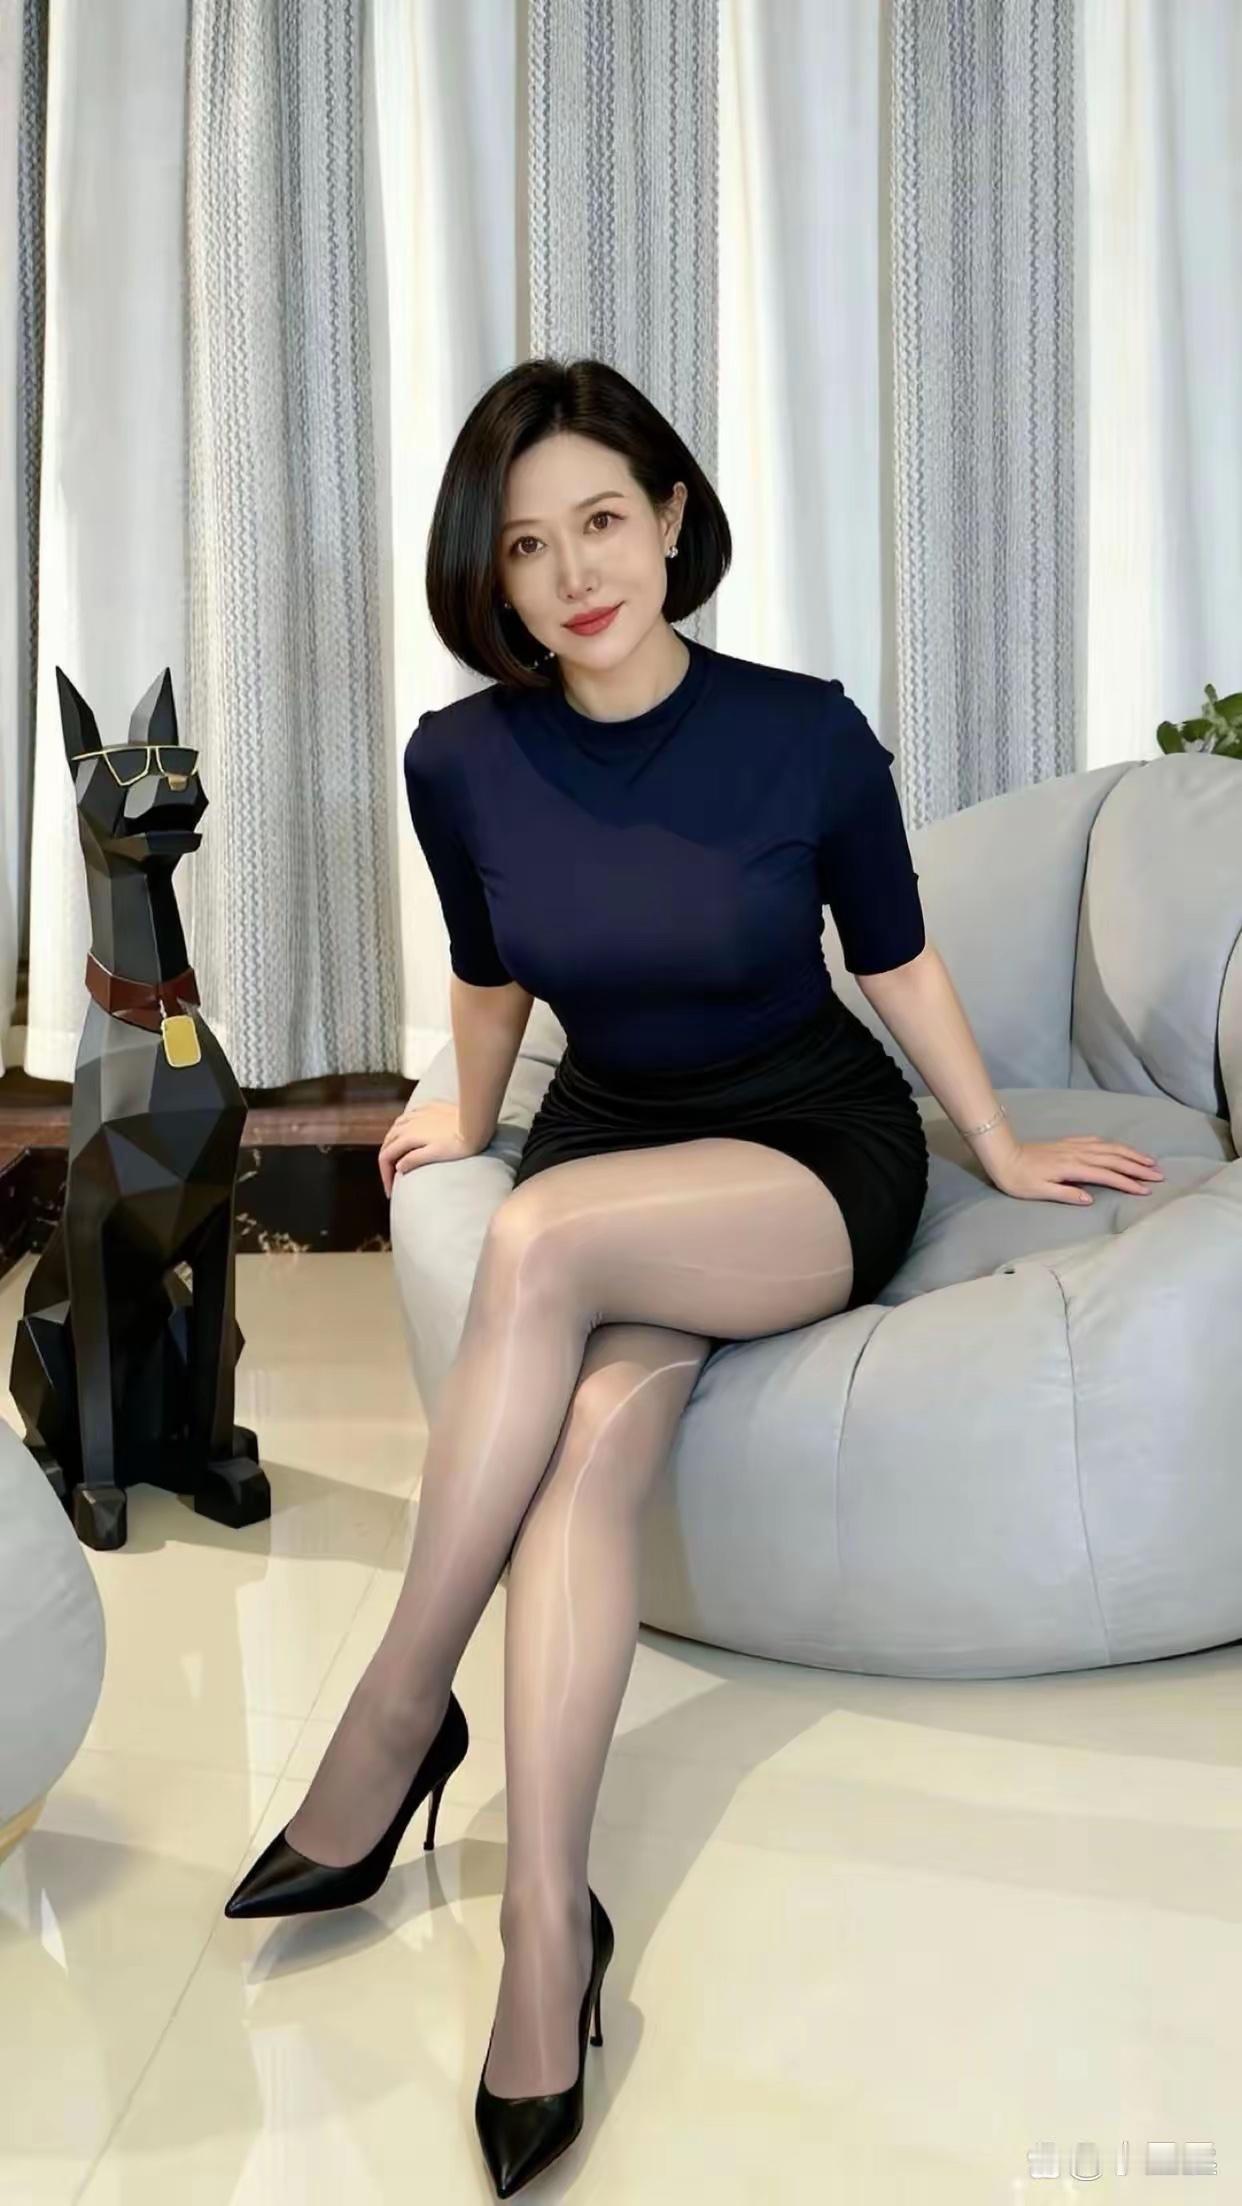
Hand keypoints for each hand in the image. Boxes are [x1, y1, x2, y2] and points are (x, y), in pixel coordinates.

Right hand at [378, 1098, 482, 1196]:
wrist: (476, 1122)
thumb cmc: (459, 1144)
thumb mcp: (435, 1155)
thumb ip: (414, 1160)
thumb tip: (398, 1167)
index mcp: (408, 1136)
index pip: (386, 1157)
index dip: (385, 1175)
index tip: (391, 1190)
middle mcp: (409, 1123)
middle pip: (388, 1142)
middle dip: (386, 1161)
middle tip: (392, 1177)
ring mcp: (418, 1113)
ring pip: (395, 1127)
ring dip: (392, 1142)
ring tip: (396, 1155)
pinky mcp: (429, 1107)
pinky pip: (408, 1115)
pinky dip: (402, 1126)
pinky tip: (408, 1130)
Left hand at [989, 1136, 1163, 1206]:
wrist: (1003, 1155)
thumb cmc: (1019, 1179)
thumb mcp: (1040, 1191)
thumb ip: (1066, 1194)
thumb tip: (1090, 1200)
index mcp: (1073, 1168)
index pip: (1107, 1176)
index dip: (1128, 1183)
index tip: (1145, 1190)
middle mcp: (1078, 1154)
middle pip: (1114, 1159)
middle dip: (1138, 1167)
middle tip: (1159, 1174)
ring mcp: (1074, 1146)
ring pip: (1109, 1148)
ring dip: (1130, 1154)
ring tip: (1149, 1160)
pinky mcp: (1069, 1143)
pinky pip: (1097, 1141)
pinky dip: (1113, 1145)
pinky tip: (1120, 1148)